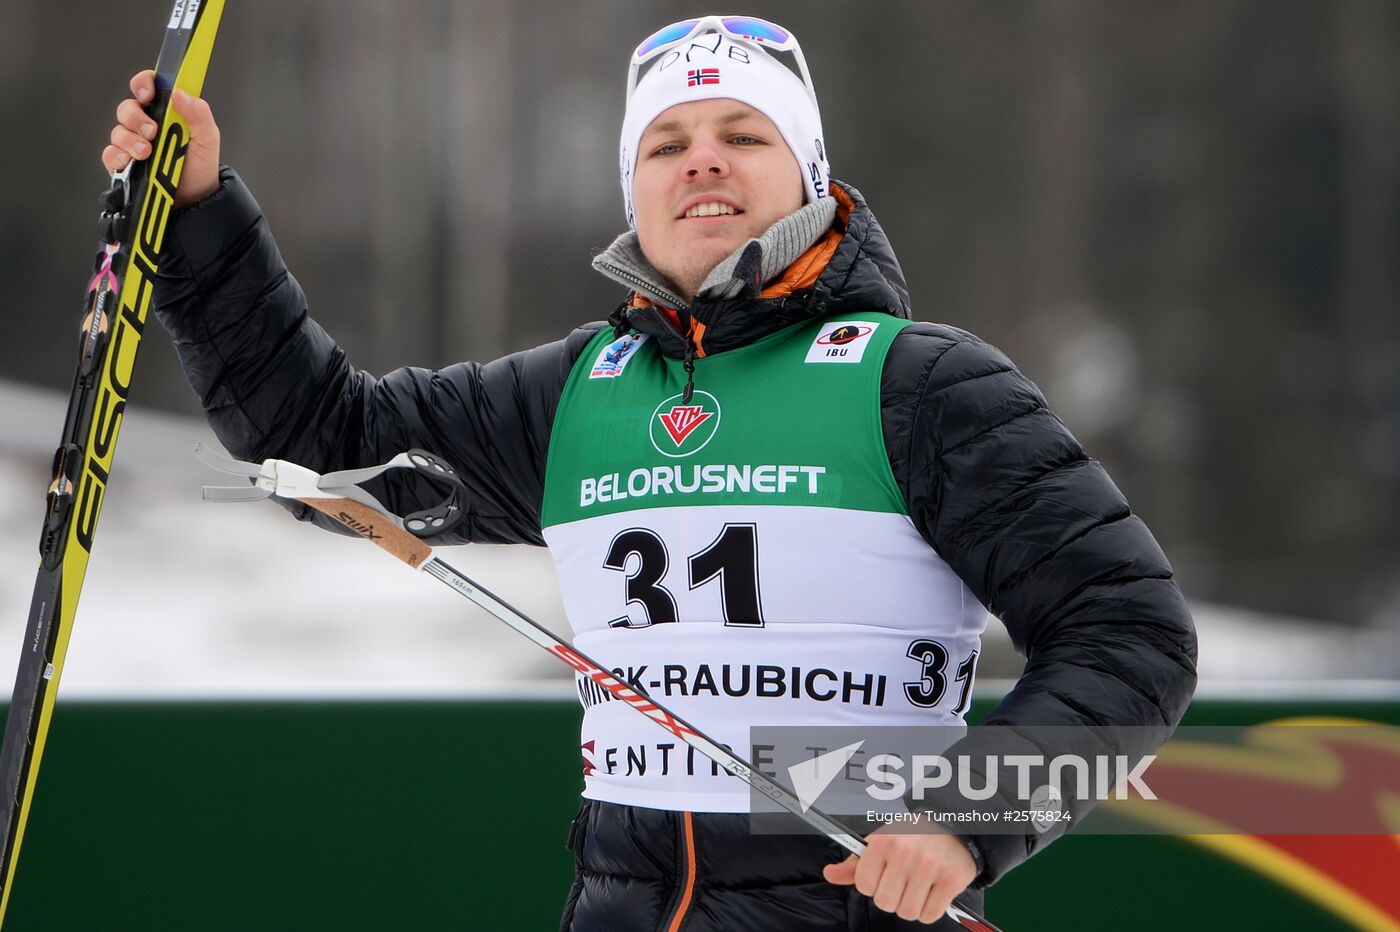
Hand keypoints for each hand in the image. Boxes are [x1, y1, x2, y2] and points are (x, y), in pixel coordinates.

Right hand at [102, 70, 221, 207]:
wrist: (195, 200)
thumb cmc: (200, 167)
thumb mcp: (207, 139)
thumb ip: (198, 114)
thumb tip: (180, 92)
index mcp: (166, 113)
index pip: (148, 87)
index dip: (143, 84)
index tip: (148, 93)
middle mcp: (146, 126)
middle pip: (128, 108)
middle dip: (136, 118)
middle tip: (152, 132)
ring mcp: (133, 145)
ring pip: (118, 131)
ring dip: (130, 140)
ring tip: (147, 153)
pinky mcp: (124, 164)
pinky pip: (110, 154)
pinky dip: (117, 156)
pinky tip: (130, 162)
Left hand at [823, 829, 976, 924]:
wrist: (950, 826)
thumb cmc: (910, 837)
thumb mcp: (879, 843)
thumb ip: (854, 864)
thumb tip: (830, 874)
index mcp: (883, 842)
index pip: (864, 886)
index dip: (872, 886)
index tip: (882, 876)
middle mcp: (905, 853)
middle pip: (885, 902)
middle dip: (891, 898)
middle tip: (901, 883)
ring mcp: (930, 866)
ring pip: (908, 912)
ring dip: (910, 906)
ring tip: (916, 887)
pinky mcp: (951, 879)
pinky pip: (929, 914)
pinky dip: (928, 910)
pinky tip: (929, 892)